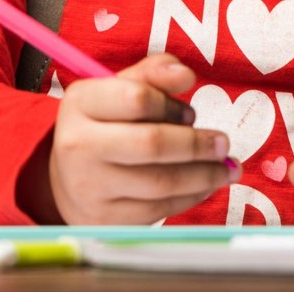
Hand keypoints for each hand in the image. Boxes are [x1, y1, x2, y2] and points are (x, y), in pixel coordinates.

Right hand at [46, 53, 239, 224]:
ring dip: (204, 175)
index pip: (137, 98)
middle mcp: (79, 144)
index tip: (190, 114)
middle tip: (223, 143)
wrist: (67, 179)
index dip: (172, 105)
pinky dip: (192, 196)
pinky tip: (206, 185)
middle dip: (196, 144)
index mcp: (81, 102)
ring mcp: (91, 187)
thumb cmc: (104, 125)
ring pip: (161, 182)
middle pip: (152, 143)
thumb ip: (154, 74)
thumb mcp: (119, 89)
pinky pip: (160, 209)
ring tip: (226, 168)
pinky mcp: (107, 219)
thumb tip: (186, 74)